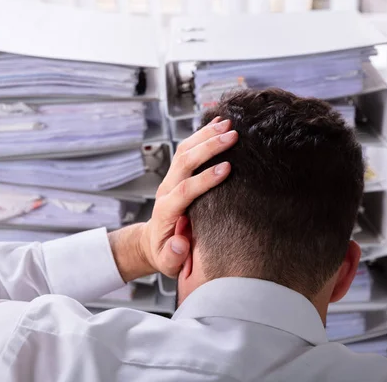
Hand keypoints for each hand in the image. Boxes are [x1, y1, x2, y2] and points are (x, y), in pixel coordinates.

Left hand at [140, 116, 237, 277]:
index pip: (185, 190)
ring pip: (185, 150)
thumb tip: (180, 243)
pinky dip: (202, 134)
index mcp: (166, 211)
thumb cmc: (165, 254)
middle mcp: (167, 190)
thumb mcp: (167, 262)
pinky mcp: (177, 174)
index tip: (226, 168)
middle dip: (208, 147)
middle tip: (233, 136)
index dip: (204, 179)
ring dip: (206, 135)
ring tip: (228, 123)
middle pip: (184, 162)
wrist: (153, 243)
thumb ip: (172, 255)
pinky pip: (187, 149)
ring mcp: (171, 179)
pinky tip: (218, 123)